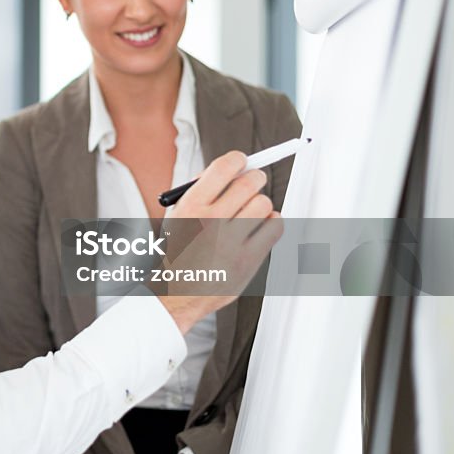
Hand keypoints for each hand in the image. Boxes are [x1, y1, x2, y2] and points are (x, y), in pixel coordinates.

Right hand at [156, 151, 282, 333]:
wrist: (178, 293)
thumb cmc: (179, 253)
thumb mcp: (178, 217)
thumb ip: (202, 192)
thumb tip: (232, 170)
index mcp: (190, 206)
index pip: (223, 167)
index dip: (237, 160)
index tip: (241, 162)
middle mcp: (211, 221)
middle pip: (249, 182)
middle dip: (254, 177)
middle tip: (252, 181)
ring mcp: (231, 242)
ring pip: (264, 203)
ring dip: (261, 203)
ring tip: (252, 212)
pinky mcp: (248, 260)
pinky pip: (275, 227)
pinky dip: (272, 222)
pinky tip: (261, 227)